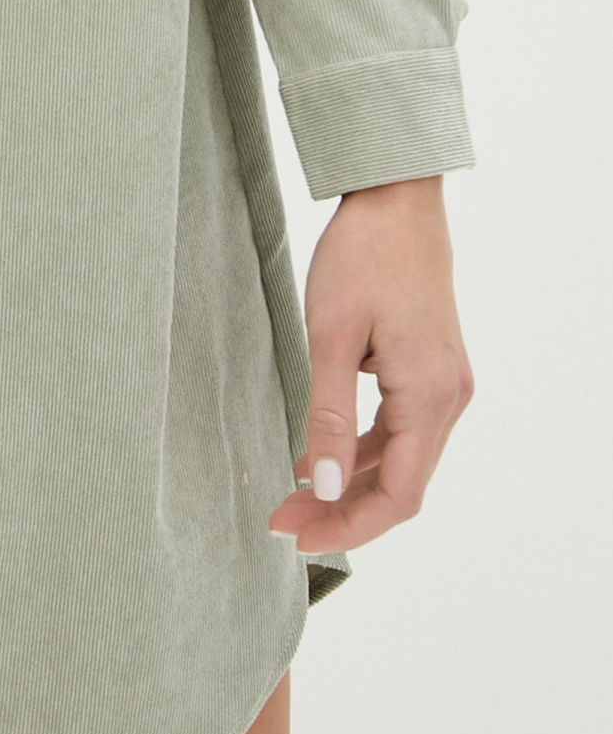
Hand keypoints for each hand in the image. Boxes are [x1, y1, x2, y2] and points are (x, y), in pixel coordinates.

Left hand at [267, 173, 473, 554]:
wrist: (396, 197)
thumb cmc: (362, 256)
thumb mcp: (332, 336)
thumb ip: (328, 416)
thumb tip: (326, 488)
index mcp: (432, 396)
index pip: (400, 495)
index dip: (350, 524)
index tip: (298, 536)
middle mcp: (450, 398)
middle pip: (403, 484)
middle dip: (344, 509)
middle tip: (283, 519)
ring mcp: (445, 383)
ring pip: (402, 458)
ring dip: (351, 481)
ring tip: (294, 495)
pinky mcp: (431, 367)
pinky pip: (401, 428)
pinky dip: (362, 448)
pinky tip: (320, 455)